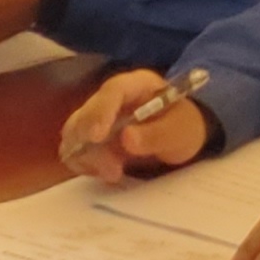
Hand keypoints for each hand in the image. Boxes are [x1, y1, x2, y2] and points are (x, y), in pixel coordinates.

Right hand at [60, 69, 217, 183]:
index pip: (112, 91)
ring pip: (74, 133)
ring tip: (113, 174)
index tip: (96, 137)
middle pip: (85, 113)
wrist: (182, 134)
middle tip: (113, 170)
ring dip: (86, 157)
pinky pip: (75, 149)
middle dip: (91, 144)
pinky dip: (83, 163)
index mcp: (136, 85)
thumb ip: (157, 134)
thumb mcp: (181, 131)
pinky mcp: (92, 137)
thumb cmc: (185, 125)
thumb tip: (127, 138)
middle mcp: (111, 97)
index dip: (100, 112)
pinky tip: (104, 173)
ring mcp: (99, 116)